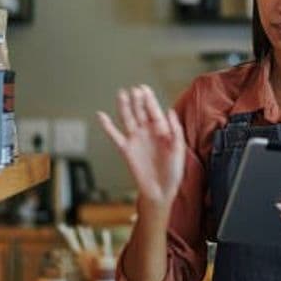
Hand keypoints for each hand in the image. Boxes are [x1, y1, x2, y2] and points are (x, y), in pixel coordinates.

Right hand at [97, 85, 185, 211]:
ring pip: (128, 119)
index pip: (154, 111)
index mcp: (162, 130)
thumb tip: (170, 111)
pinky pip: (115, 135)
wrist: (160, 191)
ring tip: (121, 94)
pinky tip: (101, 115)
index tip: (144, 89)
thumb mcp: (179, 150)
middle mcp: (148, 132)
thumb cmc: (173, 172)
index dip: (149, 100)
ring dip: (124, 107)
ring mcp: (136, 139)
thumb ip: (175, 131)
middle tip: (134, 90)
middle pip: (141, 112)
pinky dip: (107, 126)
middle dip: (137, 101)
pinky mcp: (126, 149)